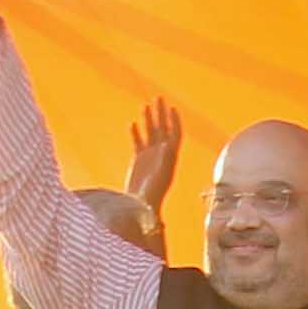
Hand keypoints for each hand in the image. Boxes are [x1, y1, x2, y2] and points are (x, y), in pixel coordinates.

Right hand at [125, 96, 182, 215]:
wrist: (141, 211)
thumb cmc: (150, 201)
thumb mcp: (158, 182)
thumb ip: (162, 163)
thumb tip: (165, 149)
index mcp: (169, 160)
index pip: (174, 135)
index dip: (174, 122)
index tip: (172, 108)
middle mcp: (162, 156)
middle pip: (163, 130)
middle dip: (161, 114)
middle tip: (159, 97)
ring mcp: (151, 158)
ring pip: (151, 134)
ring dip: (150, 119)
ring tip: (146, 105)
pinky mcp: (139, 161)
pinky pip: (139, 143)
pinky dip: (137, 133)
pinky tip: (133, 123)